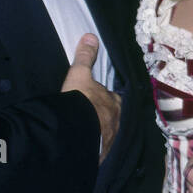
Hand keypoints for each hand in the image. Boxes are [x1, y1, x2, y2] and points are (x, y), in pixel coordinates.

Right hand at [61, 34, 120, 163]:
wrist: (74, 132)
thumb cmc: (80, 102)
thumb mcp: (79, 75)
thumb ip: (84, 57)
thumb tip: (90, 37)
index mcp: (116, 104)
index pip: (115, 100)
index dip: (106, 100)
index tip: (98, 101)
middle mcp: (119, 123)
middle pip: (112, 119)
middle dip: (104, 119)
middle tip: (91, 119)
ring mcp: (111, 141)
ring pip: (107, 135)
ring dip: (99, 135)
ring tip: (87, 135)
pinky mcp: (101, 155)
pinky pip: (99, 151)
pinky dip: (94, 149)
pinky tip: (86, 149)